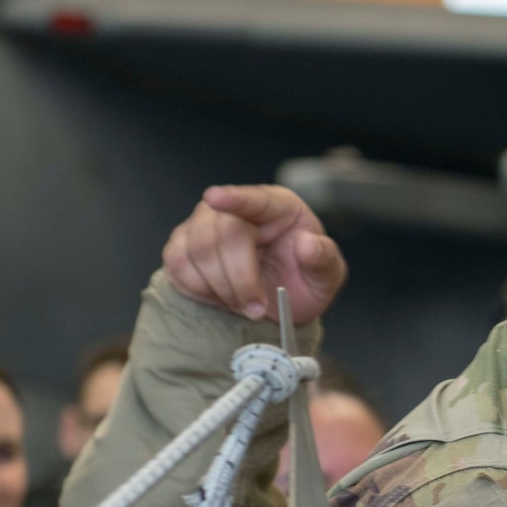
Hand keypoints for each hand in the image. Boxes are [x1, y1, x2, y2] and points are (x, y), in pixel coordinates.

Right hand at [162, 184, 346, 324]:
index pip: (254, 198)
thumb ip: (324, 259)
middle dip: (239, 281)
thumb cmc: (303, 281)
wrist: (279, 304)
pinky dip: (200, 290)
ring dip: (221, 289)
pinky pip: (179, 265)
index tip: (214, 198)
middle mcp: (237, 209)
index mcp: (278, 206)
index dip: (234, 198)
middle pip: (222, 235)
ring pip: (197, 251)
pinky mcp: (183, 246)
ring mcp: (205, 224)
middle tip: (256, 309)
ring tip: (245, 305)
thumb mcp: (327, 276)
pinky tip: (221, 297)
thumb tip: (307, 243)